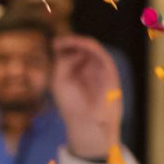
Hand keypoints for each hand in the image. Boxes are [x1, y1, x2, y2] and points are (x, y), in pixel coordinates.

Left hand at [50, 33, 121, 160]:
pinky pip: (100, 53)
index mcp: (78, 72)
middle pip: (81, 48)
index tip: (54, 44)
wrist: (86, 121)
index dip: (64, 46)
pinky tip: (77, 45)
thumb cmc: (71, 104)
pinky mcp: (108, 71)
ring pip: (91, 48)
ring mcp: (100, 69)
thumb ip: (65, 63)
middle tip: (57, 42)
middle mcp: (90, 69)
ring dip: (78, 41)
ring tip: (64, 42)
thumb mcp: (60, 80)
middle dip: (70, 43)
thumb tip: (78, 51)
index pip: (73, 53)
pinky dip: (88, 46)